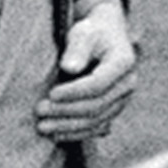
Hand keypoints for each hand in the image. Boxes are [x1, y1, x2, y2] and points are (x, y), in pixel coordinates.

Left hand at [36, 0, 136, 142]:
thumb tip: (70, 68)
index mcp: (124, 62)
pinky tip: (56, 135)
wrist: (105, 37)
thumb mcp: (83, 32)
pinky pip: (98, 127)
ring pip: (97, 120)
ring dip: (69, 126)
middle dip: (66, 111)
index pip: (98, 84)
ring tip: (42, 127)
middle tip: (39, 111)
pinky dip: (77, 133)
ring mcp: (122, 99)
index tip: (51, 94)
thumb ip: (77, 48)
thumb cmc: (91, 32)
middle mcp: (128, 84)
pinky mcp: (113, 109)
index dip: (74, 92)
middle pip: (97, 105)